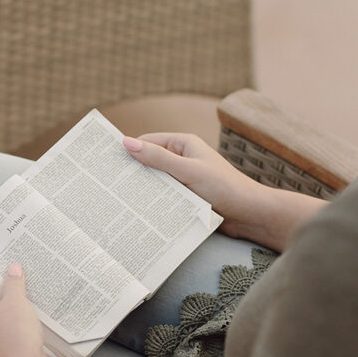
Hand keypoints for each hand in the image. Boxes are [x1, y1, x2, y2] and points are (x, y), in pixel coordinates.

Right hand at [122, 133, 270, 239]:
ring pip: (156, 182)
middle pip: (149, 162)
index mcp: (184, 144)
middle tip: (108, 183)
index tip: (107, 161)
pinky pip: (164, 196)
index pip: (148, 142)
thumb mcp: (187, 170)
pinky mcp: (187, 197)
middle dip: (133, 172)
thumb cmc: (224, 187)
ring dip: (143, 189)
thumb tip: (126, 143)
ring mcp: (184, 179)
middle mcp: (183, 159)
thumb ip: (157, 158)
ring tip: (119, 199)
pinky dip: (153, 201)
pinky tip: (139, 211)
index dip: (129, 150)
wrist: (250, 214)